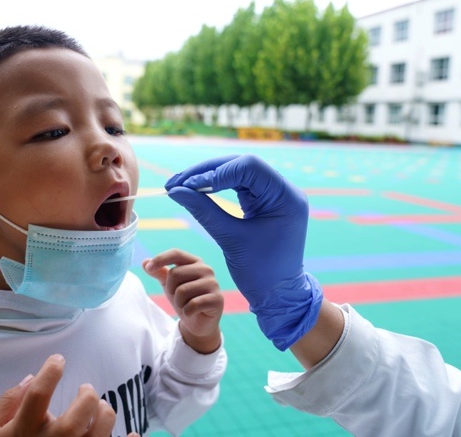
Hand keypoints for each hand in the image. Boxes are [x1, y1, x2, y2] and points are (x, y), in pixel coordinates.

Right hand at [0, 354, 137, 436]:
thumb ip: (6, 403)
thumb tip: (31, 379)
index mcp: (23, 431)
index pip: (38, 396)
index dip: (51, 371)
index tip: (59, 360)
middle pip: (74, 421)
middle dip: (87, 398)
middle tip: (87, 388)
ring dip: (106, 417)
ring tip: (102, 407)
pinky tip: (133, 435)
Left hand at [144, 249, 222, 353]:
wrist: (198, 322)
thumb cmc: (184, 299)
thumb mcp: (169, 284)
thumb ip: (158, 272)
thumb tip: (144, 262)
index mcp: (194, 262)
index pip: (176, 253)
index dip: (160, 259)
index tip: (149, 268)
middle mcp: (206, 269)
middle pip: (175, 274)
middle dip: (170, 289)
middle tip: (178, 298)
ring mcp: (213, 283)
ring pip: (182, 291)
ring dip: (178, 302)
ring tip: (186, 305)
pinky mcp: (217, 299)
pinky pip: (192, 305)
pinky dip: (187, 311)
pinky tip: (192, 312)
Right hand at [165, 154, 321, 350]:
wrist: (279, 294)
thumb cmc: (260, 272)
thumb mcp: (230, 239)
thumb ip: (204, 211)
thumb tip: (175, 190)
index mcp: (285, 197)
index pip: (247, 167)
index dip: (214, 172)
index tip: (187, 185)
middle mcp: (283, 190)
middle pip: (240, 165)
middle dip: (206, 172)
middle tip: (176, 182)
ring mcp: (275, 194)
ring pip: (237, 171)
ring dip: (208, 176)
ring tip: (180, 185)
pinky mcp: (265, 200)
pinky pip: (238, 184)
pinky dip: (216, 185)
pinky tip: (196, 190)